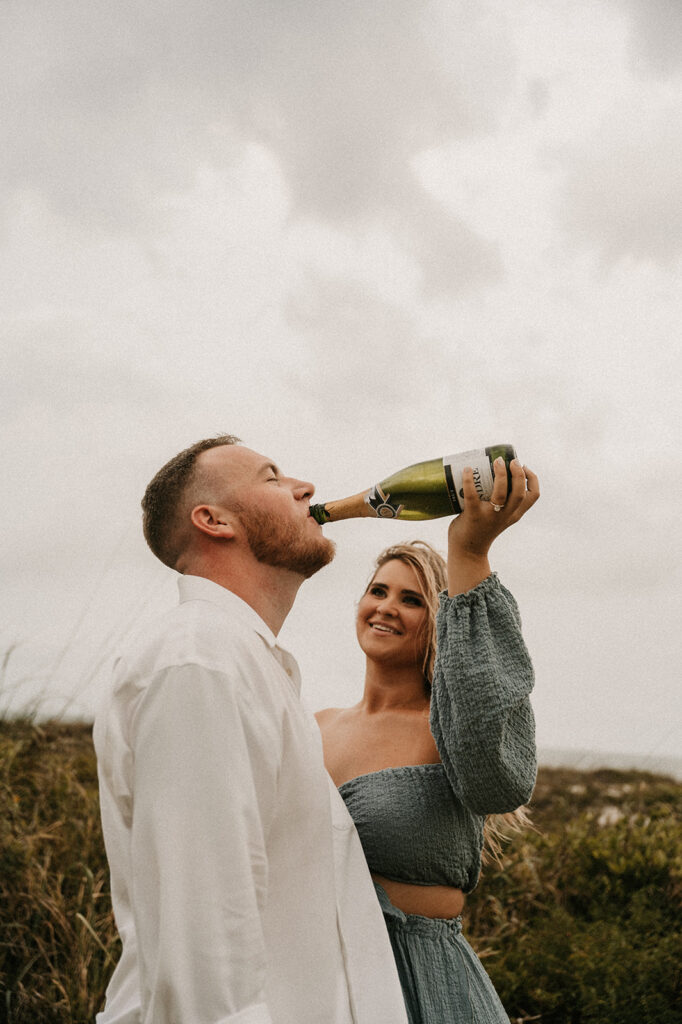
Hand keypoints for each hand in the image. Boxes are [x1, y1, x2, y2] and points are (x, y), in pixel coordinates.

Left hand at [446, 459, 539, 594]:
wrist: (467, 552)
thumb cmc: (481, 529)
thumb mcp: (498, 517)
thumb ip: (500, 502)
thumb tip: (490, 472)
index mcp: (514, 514)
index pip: (533, 496)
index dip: (532, 478)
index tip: (524, 466)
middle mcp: (506, 515)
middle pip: (521, 493)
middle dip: (518, 473)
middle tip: (511, 460)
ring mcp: (490, 516)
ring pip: (502, 494)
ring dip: (501, 475)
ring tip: (497, 462)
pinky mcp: (473, 516)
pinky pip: (472, 496)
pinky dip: (469, 481)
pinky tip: (467, 470)